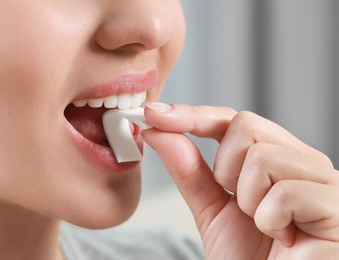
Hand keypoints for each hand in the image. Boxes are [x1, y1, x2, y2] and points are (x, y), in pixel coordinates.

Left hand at [142, 103, 338, 258]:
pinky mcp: (336, 205)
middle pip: (245, 125)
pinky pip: (283, 193)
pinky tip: (285, 238)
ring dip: (248, 200)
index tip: (155, 114)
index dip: (193, 115)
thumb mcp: (210, 208)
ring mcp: (323, 179)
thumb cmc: (249, 258)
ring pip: (262, 157)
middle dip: (226, 171)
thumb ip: (188, 169)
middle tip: (241, 206)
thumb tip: (159, 129)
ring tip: (265, 225)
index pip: (232, 119)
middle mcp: (301, 160)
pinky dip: (270, 220)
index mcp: (275, 156)